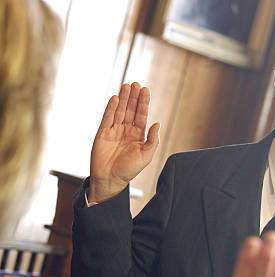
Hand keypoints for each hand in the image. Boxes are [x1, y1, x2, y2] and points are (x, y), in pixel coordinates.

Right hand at [89, 82, 159, 201]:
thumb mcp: (146, 156)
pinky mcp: (102, 133)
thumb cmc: (129, 170)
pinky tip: (116, 98)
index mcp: (138, 135)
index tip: (145, 90)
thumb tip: (157, 123)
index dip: (143, 103)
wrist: (111, 179)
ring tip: (127, 86)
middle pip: (130, 110)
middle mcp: (126, 131)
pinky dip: (111, 108)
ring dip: (123, 98)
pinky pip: (107, 118)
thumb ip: (153, 140)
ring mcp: (114, 131)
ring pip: (119, 111)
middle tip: (136, 84)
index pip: (141, 115)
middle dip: (133, 97)